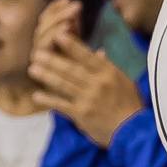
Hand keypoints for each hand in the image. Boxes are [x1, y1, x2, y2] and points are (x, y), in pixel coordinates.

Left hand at [29, 0, 144, 146]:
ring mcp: (87, 99)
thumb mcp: (124, 81)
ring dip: (46, 76)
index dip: (71, 45)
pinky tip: (37, 95)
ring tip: (32, 69)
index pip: (87, 56)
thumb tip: (98, 52)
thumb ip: (109, 66)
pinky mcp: (81, 115)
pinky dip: (49, 100)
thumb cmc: (130, 104)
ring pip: (63, 84)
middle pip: (71, 69)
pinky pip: (62, 105)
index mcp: (108, 73)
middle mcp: (96, 83)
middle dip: (52, 60)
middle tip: (37, 52)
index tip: (58, 35)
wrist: (133, 131)